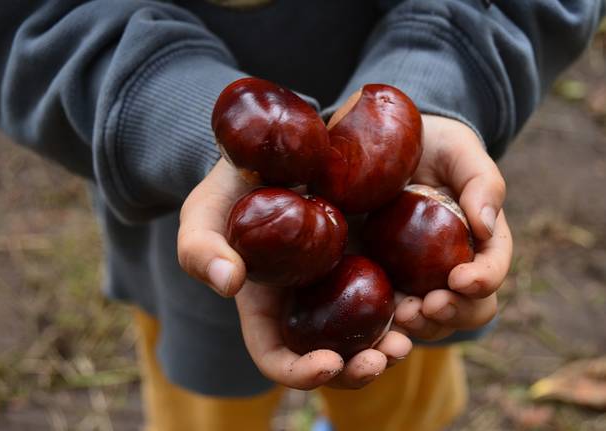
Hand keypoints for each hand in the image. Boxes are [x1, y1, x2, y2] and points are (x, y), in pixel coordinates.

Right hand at [178, 159, 411, 389]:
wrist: (271, 153)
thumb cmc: (228, 189)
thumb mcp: (202, 215)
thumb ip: (202, 249)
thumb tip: (230, 283)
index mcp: (264, 310)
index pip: (277, 358)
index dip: (300, 372)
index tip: (328, 362)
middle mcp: (303, 307)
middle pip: (331, 358)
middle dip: (357, 369)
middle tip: (385, 356)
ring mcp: (336, 286)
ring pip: (365, 333)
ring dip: (388, 345)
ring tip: (407, 337)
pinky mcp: (365, 260)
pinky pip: (387, 292)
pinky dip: (404, 304)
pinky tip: (422, 297)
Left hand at [393, 115, 512, 340]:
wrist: (393, 149)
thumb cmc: (435, 147)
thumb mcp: (461, 153)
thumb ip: (482, 183)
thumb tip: (486, 225)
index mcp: (481, 241)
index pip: (493, 270)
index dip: (482, 281)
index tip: (460, 279)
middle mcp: (453, 266)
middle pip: (467, 308)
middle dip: (452, 313)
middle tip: (427, 306)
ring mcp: (418, 277)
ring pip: (431, 320)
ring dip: (419, 325)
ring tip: (400, 315)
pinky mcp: (384, 278)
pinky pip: (389, 312)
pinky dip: (386, 323)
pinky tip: (372, 318)